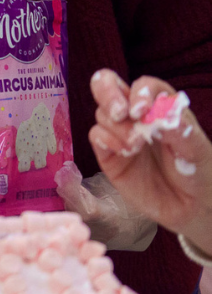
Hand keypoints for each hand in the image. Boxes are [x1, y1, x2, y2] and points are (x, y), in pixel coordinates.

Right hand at [86, 70, 211, 252]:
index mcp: (159, 106)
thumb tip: (157, 113)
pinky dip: (107, 140)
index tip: (143, 110)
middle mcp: (135, 116)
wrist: (192, 207)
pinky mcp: (108, 154)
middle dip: (108, 93)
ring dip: (117, 126)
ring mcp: (119, 134)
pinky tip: (125, 152)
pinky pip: (96, 136)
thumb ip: (180, 129)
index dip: (140, 92)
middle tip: (121, 113)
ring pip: (102, 113)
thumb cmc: (198, 172)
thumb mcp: (197, 150)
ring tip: (136, 146)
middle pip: (107, 86)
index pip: (142, 85)